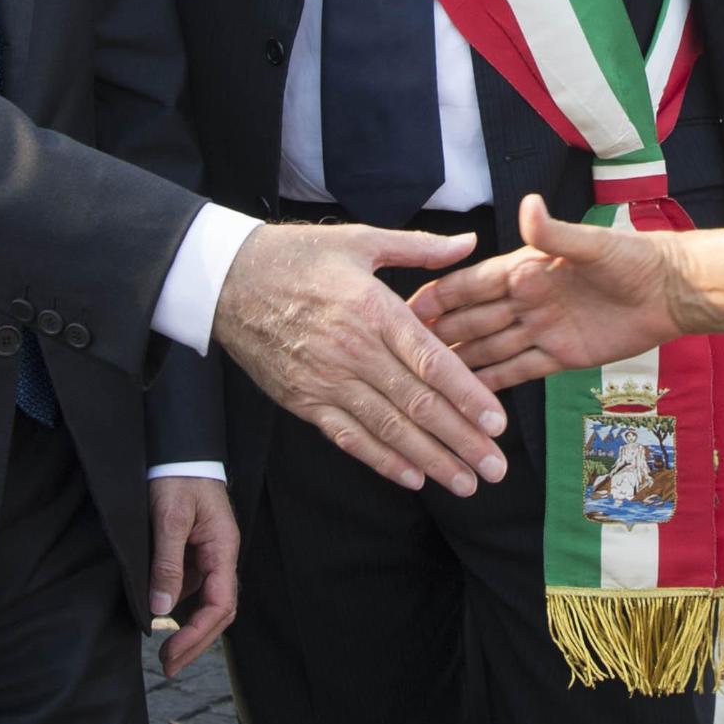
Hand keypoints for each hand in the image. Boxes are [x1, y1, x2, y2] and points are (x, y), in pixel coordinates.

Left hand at [148, 475, 238, 676]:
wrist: (177, 451)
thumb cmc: (177, 478)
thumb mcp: (169, 517)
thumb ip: (167, 562)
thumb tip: (162, 610)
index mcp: (223, 549)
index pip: (220, 605)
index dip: (199, 635)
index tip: (173, 654)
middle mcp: (221, 557)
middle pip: (219, 612)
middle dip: (197, 643)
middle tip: (168, 666)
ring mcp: (208, 557)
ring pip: (206, 603)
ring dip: (189, 632)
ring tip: (165, 653)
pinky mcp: (194, 554)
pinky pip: (192, 589)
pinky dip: (179, 611)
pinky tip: (160, 620)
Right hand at [213, 222, 509, 493]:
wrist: (225, 279)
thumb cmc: (297, 255)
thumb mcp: (361, 239)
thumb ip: (420, 247)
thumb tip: (470, 242)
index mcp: (374, 310)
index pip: (431, 362)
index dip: (467, 396)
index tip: (497, 423)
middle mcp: (354, 352)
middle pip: (417, 404)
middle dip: (461, 440)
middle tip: (495, 468)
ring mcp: (326, 381)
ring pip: (387, 429)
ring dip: (429, 460)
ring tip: (464, 484)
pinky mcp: (303, 401)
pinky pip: (348, 437)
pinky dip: (381, 461)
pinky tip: (412, 478)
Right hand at [413, 194, 689, 390]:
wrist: (670, 292)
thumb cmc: (634, 258)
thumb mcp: (593, 245)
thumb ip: (556, 232)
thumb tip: (528, 204)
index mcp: (527, 268)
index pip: (472, 283)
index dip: (440, 295)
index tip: (405, 309)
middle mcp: (527, 300)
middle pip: (474, 319)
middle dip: (439, 335)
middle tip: (399, 356)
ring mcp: (541, 329)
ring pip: (490, 348)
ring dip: (459, 363)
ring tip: (421, 382)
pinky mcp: (559, 356)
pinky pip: (519, 372)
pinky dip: (493, 385)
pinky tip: (466, 398)